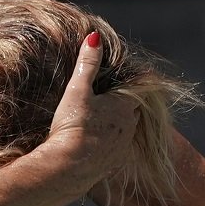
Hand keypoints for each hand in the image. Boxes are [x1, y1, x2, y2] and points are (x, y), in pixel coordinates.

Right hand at [39, 31, 137, 186]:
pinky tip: (95, 146)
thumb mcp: (77, 90)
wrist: (67, 168)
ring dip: (117, 126)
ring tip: (101, 123)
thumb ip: (88, 64)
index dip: (133, 83)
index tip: (128, 80)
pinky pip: (115, 150)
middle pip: (132, 110)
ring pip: (125, 131)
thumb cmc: (73, 126)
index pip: (137, 89)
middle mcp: (129, 126)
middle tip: (109, 100)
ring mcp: (122, 147)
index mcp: (124, 106)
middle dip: (123, 105)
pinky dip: (108, 145)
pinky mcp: (112, 165)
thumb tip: (94, 37)